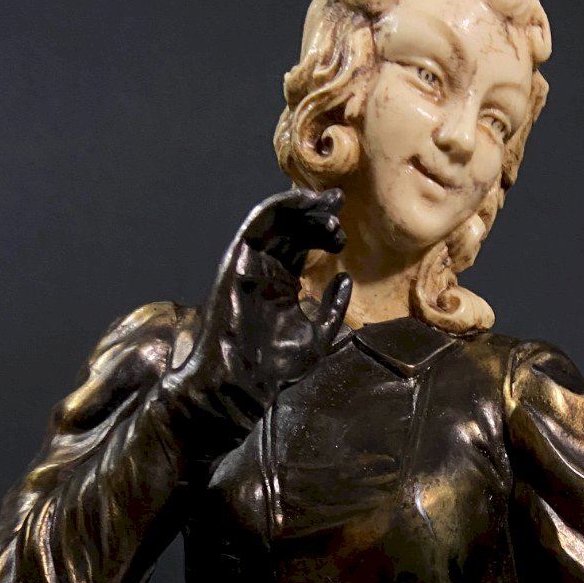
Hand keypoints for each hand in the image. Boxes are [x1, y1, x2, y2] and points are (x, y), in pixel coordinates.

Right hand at [160, 188, 351, 453]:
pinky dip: (280, 207)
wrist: (244, 379)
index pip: (301, 246)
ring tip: (328, 205)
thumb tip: (345, 279)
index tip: (342, 234)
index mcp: (281, 283)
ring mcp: (251, 263)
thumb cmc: (277, 366)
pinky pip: (257, 223)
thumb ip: (333, 308)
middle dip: (316, 214)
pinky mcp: (238, 260)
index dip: (321, 233)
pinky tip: (304, 203)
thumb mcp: (318, 335)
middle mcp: (265, 269)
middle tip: (339, 208)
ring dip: (302, 206)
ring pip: (276, 220)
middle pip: (291, 228)